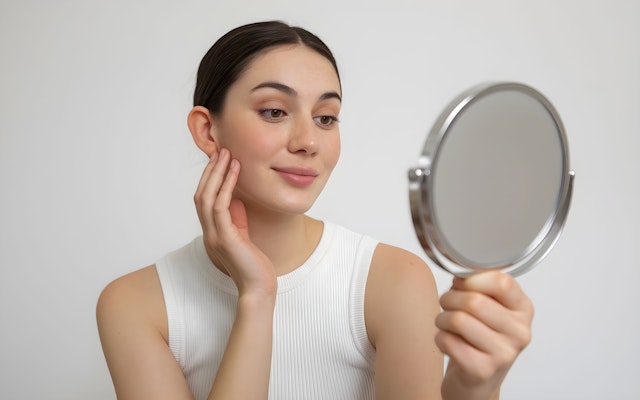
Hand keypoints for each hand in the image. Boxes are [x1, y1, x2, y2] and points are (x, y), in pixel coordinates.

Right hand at [194, 148, 276, 297]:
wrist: (258, 288)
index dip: (209, 179)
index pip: (204, 200)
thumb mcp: (244, 235)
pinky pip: (220, 206)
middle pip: (201, 195)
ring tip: (227, 155)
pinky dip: (226, 185)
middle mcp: (209, 233)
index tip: (219, 161)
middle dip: (210, 171)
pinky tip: (235, 171)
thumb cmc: (254, 265)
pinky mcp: (225, 238)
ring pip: (207, 197)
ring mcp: (215, 236)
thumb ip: (236, 219)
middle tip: (220, 151)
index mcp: (212, 232)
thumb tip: (235, 199)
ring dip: (217, 174)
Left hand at [435, 271, 533, 399]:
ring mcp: (503, 353)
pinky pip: (448, 341)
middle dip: (450, 298)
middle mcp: (519, 332)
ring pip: (458, 320)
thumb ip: (478, 287)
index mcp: (523, 310)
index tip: (461, 284)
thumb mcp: (488, 308)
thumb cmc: (479, 338)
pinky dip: (440, 337)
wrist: (477, 380)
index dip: (472, 279)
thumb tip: (460, 275)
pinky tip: (448, 341)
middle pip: (474, 301)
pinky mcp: (482, 370)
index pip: (502, 282)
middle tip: (447, 304)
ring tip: (446, 323)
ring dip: (442, 318)